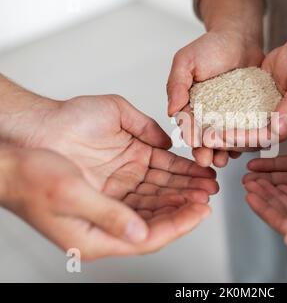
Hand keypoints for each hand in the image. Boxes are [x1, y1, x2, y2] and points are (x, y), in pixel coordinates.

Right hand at [0, 147, 211, 259]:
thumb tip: (140, 234)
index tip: (202, 211)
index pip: (148, 238)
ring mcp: (110, 202)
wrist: (13, 155)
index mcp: (95, 237)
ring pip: (154, 201)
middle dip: (184, 207)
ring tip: (202, 182)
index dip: (179, 225)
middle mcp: (106, 222)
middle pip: (156, 220)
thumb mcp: (69, 197)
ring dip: (178, 192)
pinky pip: (144, 185)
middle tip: (207, 194)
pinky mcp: (110, 185)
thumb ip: (107, 216)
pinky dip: (164, 179)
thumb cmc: (30, 178)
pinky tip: (180, 173)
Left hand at [13, 95, 217, 200]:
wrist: (43, 130)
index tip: (207, 173)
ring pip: (156, 196)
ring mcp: (120, 187)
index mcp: (137, 151)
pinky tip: (177, 208)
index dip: (189, 170)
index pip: (169, 165)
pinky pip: (137, 206)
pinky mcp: (108, 199)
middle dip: (191, 187)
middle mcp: (131, 172)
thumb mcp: (116, 110)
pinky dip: (158, 207)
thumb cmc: (73, 117)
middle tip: (211, 190)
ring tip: (202, 200)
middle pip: (167, 184)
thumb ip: (144, 125)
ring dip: (180, 199)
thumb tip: (169, 142)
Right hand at [167, 30, 263, 166]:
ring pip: (223, 138)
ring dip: (223, 150)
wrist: (240, 39)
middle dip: (205, 150)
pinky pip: (243, 130)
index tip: (192, 144)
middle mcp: (207, 114)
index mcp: (188, 104)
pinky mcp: (245, 115)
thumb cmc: (211, 46)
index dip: (189, 135)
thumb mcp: (186, 61)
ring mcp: (227, 116)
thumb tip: (170, 110)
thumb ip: (176, 84)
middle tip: (207, 160)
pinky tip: (243, 149)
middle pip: (204, 136)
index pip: (187, 124)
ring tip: (224, 160)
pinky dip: (242, 140)